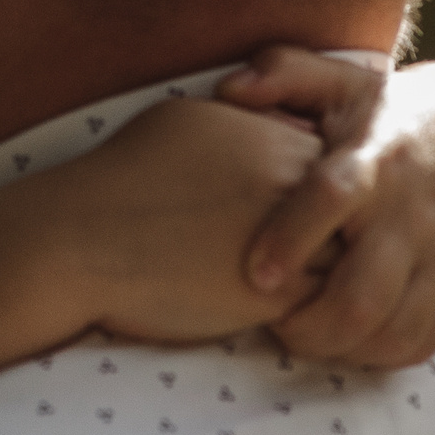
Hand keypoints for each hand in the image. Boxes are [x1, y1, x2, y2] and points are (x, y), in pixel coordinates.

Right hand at [26, 95, 325, 345]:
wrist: (80, 240)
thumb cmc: (122, 178)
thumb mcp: (189, 122)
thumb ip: (250, 124)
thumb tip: (285, 124)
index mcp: (277, 138)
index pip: (339, 167)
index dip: (322, 195)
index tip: (299, 215)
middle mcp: (294, 185)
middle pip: (354, 212)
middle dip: (338, 233)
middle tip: (323, 254)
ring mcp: (291, 240)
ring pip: (346, 261)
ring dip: (330, 274)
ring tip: (307, 287)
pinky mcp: (276, 295)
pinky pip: (321, 306)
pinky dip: (310, 311)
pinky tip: (280, 311)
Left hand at [216, 48, 434, 366]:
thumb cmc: (387, 112)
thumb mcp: (343, 82)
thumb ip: (284, 75)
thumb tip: (227, 89)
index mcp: (377, 156)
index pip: (335, 197)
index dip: (294, 238)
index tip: (256, 274)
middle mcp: (412, 212)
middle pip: (363, 293)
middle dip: (309, 325)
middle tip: (272, 322)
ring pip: (392, 330)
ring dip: (340, 349)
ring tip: (303, 336)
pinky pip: (423, 342)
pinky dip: (380, 357)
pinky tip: (345, 345)